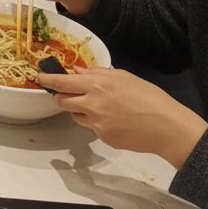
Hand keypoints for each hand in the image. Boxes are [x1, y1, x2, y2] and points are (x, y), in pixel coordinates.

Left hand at [42, 67, 207, 169]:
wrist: (168, 127)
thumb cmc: (149, 97)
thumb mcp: (122, 76)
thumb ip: (96, 73)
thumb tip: (77, 71)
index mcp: (96, 85)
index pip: (61, 82)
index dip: (47, 80)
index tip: (39, 78)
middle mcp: (91, 104)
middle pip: (61, 102)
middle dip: (61, 97)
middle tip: (68, 94)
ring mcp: (96, 123)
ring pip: (76, 116)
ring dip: (80, 111)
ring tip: (101, 107)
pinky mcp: (103, 138)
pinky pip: (93, 128)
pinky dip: (97, 123)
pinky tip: (115, 120)